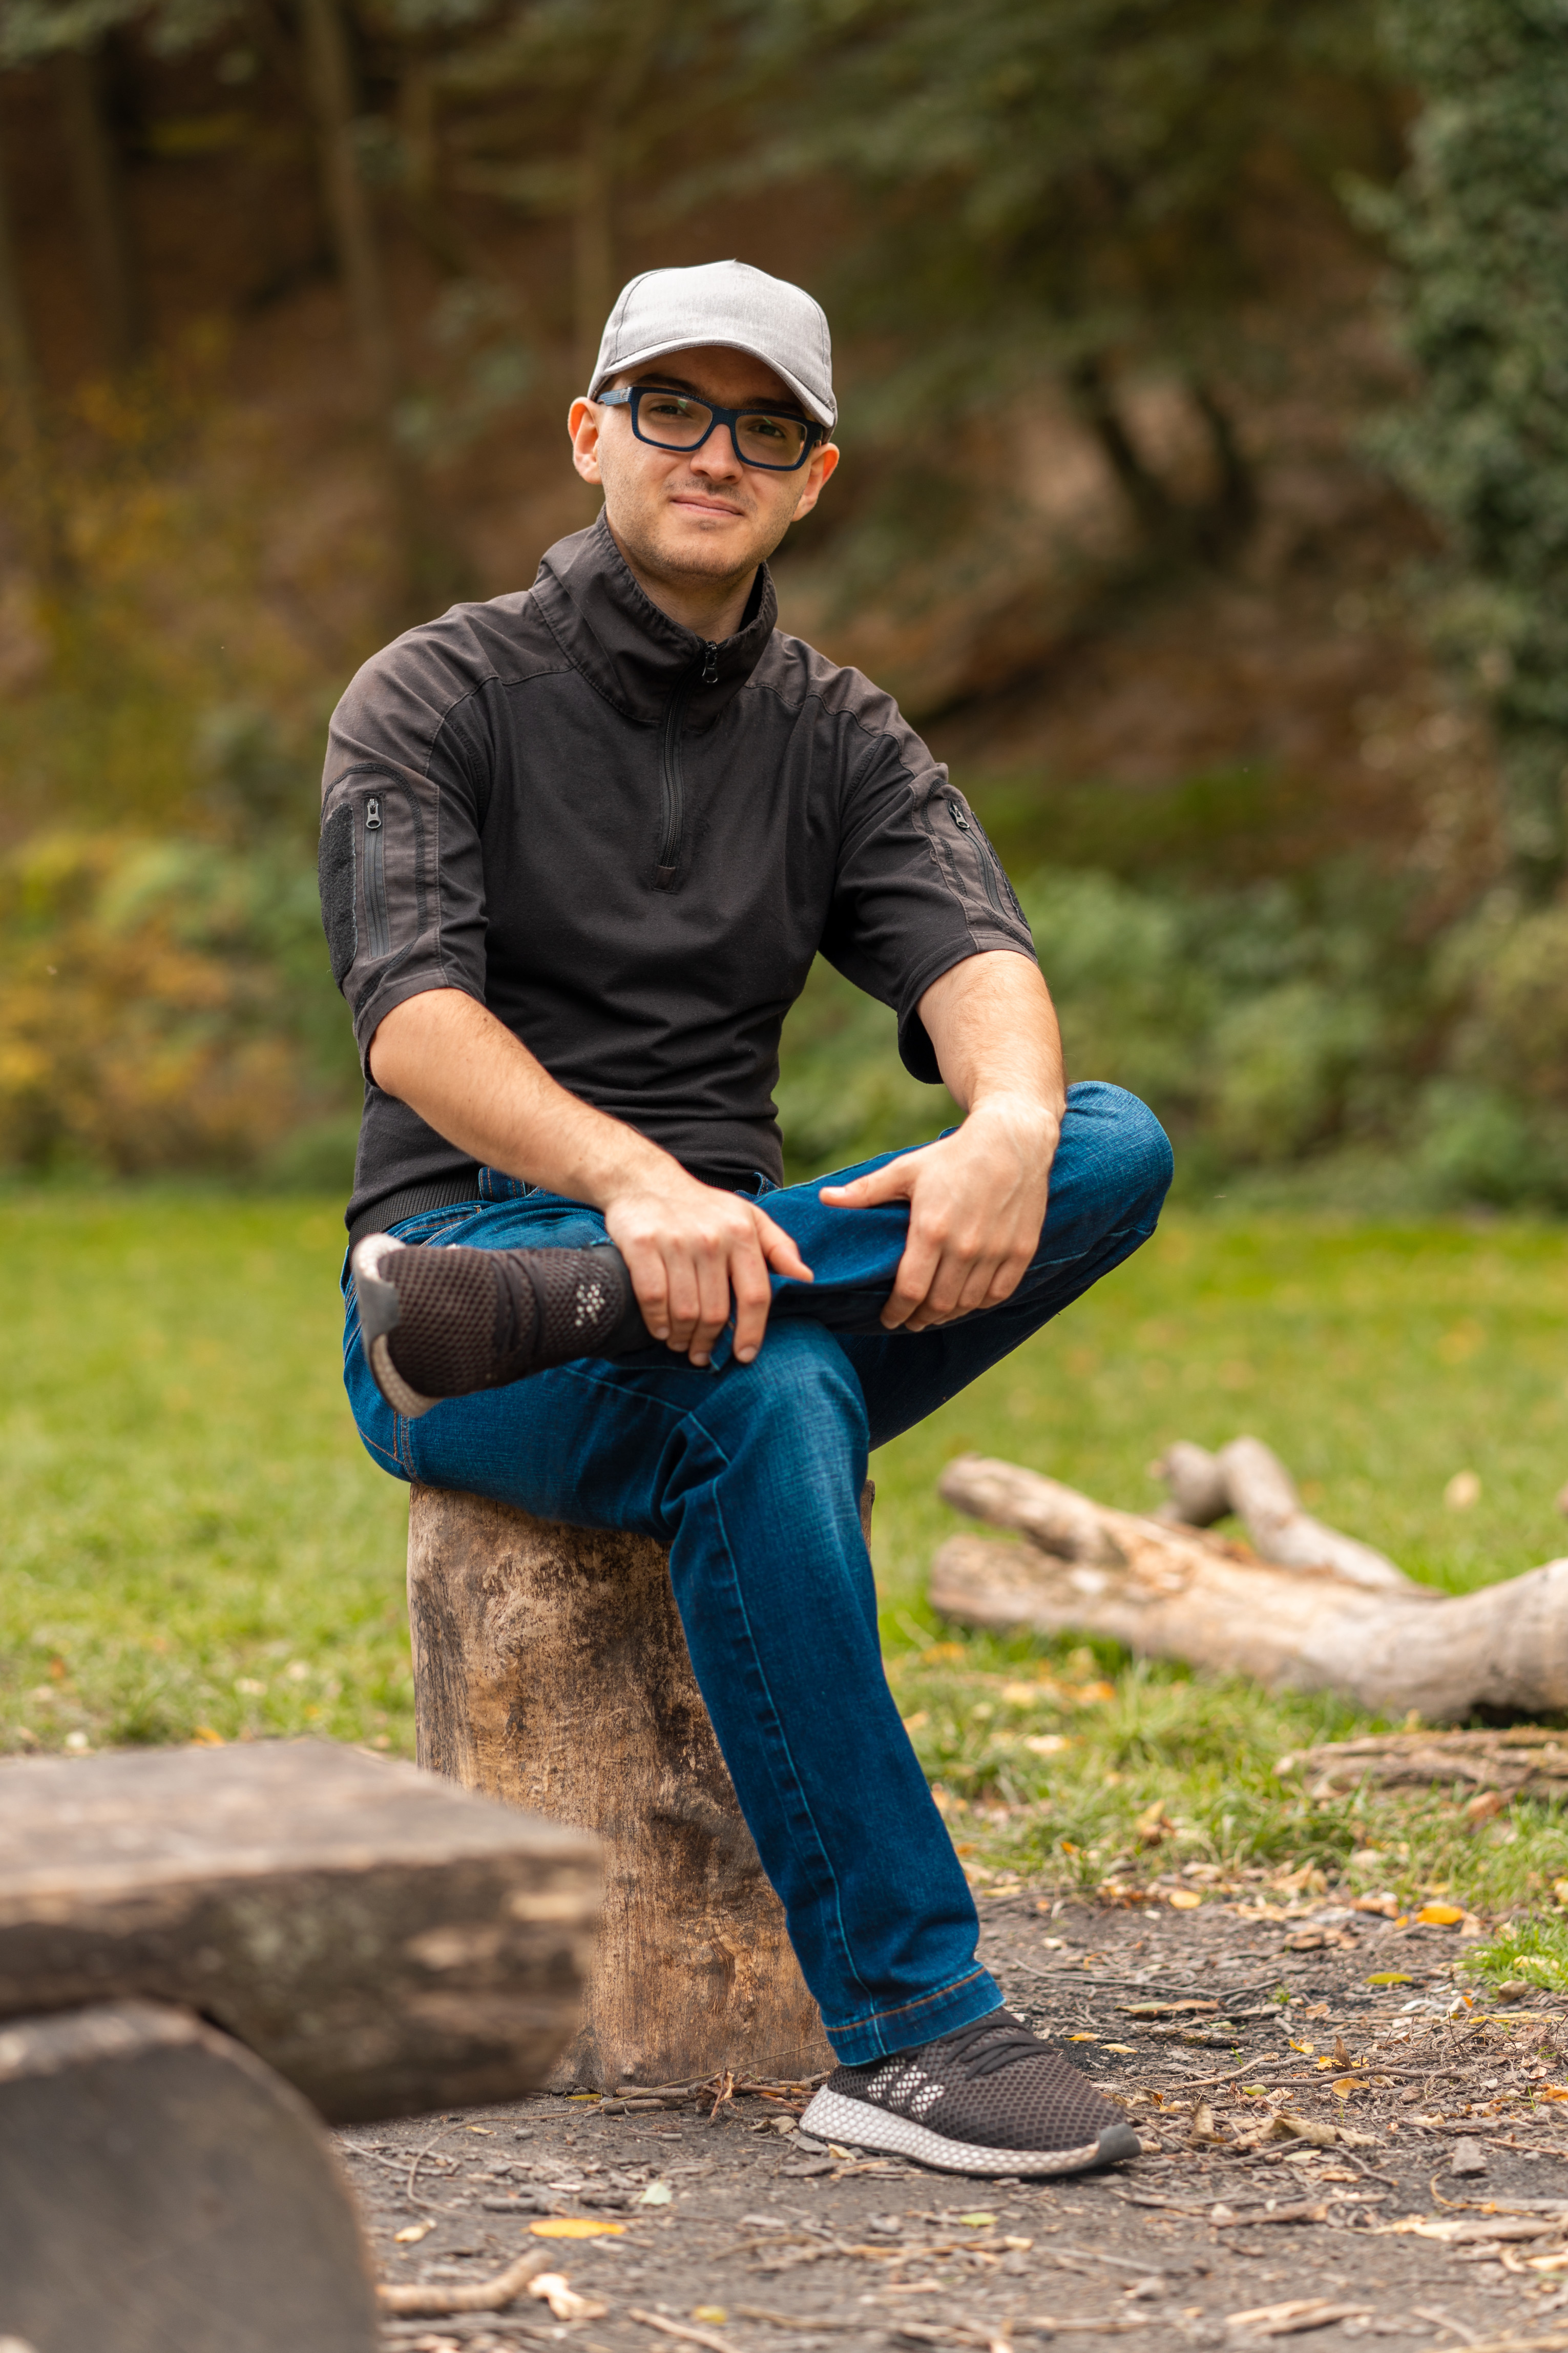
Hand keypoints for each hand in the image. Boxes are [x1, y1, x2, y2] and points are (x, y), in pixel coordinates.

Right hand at [604, 1170, 812, 1367]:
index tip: (744, 1356)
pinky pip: (653, 1297)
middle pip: (716, 1311)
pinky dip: (657, 1321)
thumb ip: (780, 1248)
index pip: (755, 1295)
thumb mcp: (750, 1218)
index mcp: (742, 1233)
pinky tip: (661, 1330)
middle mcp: (711, 1237)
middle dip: (709, 1342)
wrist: (648, 1181)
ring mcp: (675, 1240)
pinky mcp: (642, 1243)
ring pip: (685, 1311)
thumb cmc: (705, 1209)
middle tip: (703, 1353)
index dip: (752, 1332)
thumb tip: (807, 1279)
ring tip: (681, 1343)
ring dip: (683, 1337)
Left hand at [818, 1098, 1055, 1331]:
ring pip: (968, 1304)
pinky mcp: (1021, 1251)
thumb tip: (825, 1198)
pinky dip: (979, 1303)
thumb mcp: (906, 1169)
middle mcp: (965, 1247)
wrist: (1012, 1140)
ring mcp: (996, 1251)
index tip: (888, 1319)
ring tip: (934, 1314)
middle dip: (919, 1319)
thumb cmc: (953, 1155)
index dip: (896, 1313)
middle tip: (909, 1321)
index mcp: (931, 1229)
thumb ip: (866, 1191)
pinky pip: (998, 1293)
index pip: (910, 1291)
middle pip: (938, 1305)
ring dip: (948, 1315)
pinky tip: (967, 1301)